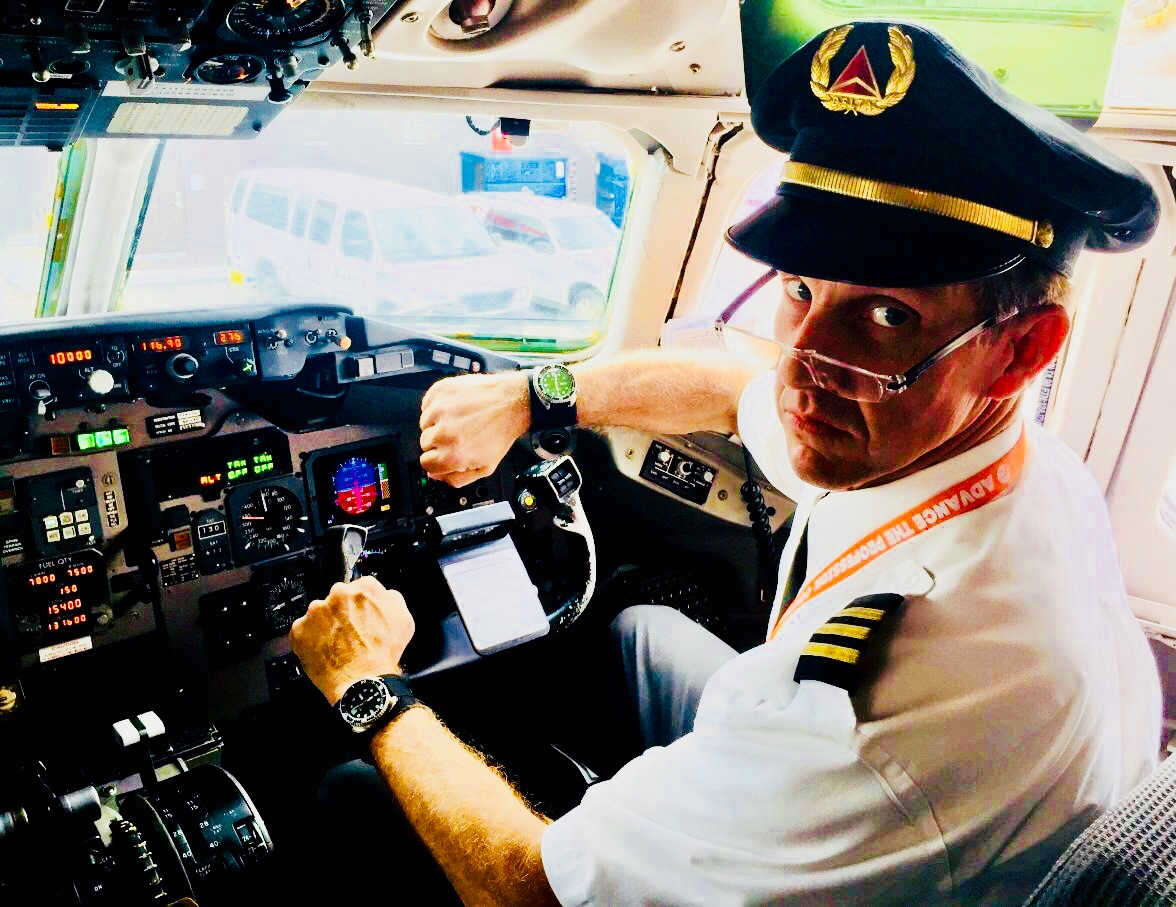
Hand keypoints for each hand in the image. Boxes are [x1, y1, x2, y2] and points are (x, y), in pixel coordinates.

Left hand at [289, 576, 414, 704]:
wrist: (364, 680)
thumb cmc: (383, 653)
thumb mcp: (404, 619)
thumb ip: (392, 599)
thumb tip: (384, 595)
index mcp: (364, 588)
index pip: (361, 587)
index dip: (363, 604)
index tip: (362, 615)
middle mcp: (338, 594)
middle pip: (339, 598)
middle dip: (343, 611)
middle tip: (350, 632)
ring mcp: (316, 611)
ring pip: (319, 613)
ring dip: (326, 624)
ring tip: (337, 645)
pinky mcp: (299, 629)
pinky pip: (303, 631)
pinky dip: (311, 639)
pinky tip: (325, 651)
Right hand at [419, 371, 529, 486]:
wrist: (512, 402)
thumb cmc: (501, 431)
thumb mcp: (486, 467)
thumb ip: (457, 478)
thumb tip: (435, 476)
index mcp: (453, 455)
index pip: (426, 464)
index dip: (437, 460)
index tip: (444, 454)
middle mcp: (443, 433)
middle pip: (425, 444)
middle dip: (439, 442)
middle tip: (459, 434)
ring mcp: (439, 410)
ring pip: (424, 423)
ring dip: (437, 423)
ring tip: (459, 419)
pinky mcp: (440, 392)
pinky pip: (426, 404)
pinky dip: (436, 406)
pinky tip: (455, 408)